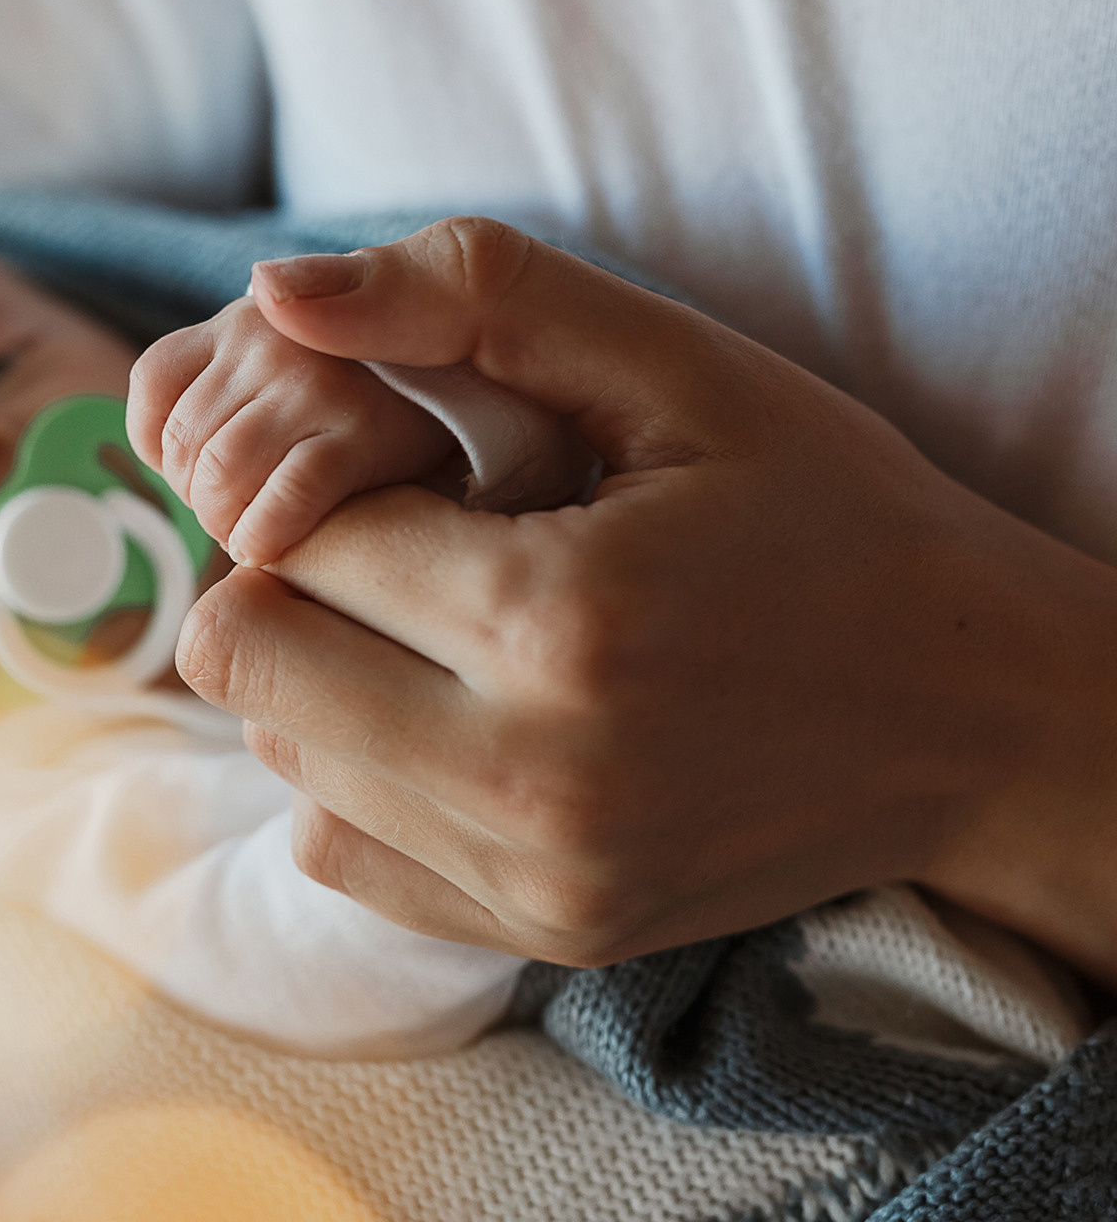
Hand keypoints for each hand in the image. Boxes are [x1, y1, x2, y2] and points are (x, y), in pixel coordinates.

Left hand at [128, 297, 456, 566]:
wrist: (505, 396)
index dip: (166, 448)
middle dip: (202, 498)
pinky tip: (275, 551)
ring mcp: (315, 379)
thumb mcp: (304, 365)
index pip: (154, 383)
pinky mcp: (362, 432)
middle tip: (247, 520)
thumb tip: (171, 463)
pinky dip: (264, 535)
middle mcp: (275, 332)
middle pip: (183, 440)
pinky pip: (280, 499)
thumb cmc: (390, 400)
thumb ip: (240, 393)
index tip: (204, 482)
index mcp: (251, 313)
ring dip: (228, 524)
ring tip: (262, 538)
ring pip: (217, 474)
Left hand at [176, 217, 1116, 981]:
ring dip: (323, 672)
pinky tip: (457, 714)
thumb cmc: (829, 518)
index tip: (413, 472)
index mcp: (559, 621)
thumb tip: (275, 283)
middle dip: (295, 578)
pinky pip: (334, 848)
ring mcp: (532, 881)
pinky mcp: (540, 937)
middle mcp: (529, 779)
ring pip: (278, 751)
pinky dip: (355, 772)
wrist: (977, 716)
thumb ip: (474, 298)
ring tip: (453, 629)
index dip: (325, 479)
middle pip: (245, 655)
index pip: (290, 532)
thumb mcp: (684, 369)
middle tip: (410, 548)